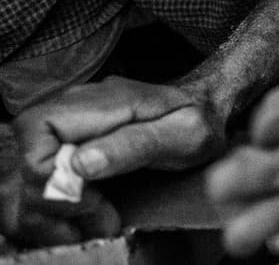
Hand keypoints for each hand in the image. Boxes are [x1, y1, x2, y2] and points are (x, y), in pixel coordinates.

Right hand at [1, 78, 224, 246]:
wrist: (206, 110)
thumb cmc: (200, 119)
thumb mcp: (185, 133)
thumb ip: (135, 144)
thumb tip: (80, 163)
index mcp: (97, 102)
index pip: (37, 139)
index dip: (55, 179)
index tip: (95, 199)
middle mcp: (70, 110)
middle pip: (25, 168)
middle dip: (60, 206)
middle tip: (105, 220)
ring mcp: (64, 130)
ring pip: (24, 184)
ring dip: (55, 217)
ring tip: (100, 223)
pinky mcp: (65, 150)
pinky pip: (37, 188)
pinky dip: (55, 215)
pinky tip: (87, 221)